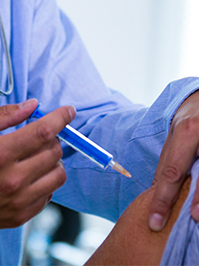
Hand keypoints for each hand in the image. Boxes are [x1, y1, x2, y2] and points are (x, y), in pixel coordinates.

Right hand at [0, 98, 75, 227]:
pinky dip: (45, 182)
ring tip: (36, 159)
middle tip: (39, 139)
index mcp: (1, 155)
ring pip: (59, 173)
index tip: (68, 111)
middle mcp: (11, 180)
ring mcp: (17, 201)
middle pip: (54, 150)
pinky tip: (30, 178)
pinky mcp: (20, 217)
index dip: (61, 118)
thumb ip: (5, 117)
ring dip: (53, 162)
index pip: (44, 131)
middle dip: (51, 140)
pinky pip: (50, 193)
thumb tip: (33, 105)